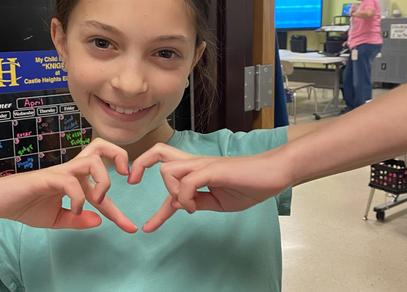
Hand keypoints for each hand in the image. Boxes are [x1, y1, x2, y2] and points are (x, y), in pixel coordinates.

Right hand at [0, 139, 136, 232]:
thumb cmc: (25, 206)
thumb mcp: (58, 219)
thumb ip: (78, 220)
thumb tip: (98, 221)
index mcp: (76, 178)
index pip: (104, 187)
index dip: (119, 212)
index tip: (130, 229)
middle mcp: (71, 170)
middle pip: (101, 146)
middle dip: (119, 156)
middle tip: (126, 176)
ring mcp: (61, 172)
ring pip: (92, 161)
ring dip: (103, 181)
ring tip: (99, 200)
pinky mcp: (49, 177)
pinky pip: (71, 181)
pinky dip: (79, 197)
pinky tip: (76, 209)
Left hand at [129, 144, 293, 232]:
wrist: (273, 174)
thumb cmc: (249, 185)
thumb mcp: (218, 201)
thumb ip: (197, 201)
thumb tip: (177, 205)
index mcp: (196, 170)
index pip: (166, 177)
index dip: (155, 206)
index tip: (148, 227)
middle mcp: (195, 163)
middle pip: (158, 153)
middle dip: (140, 165)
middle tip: (133, 181)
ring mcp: (203, 165)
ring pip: (167, 170)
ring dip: (171, 192)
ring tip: (188, 205)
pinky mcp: (212, 170)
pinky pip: (187, 183)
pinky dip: (185, 197)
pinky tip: (196, 207)